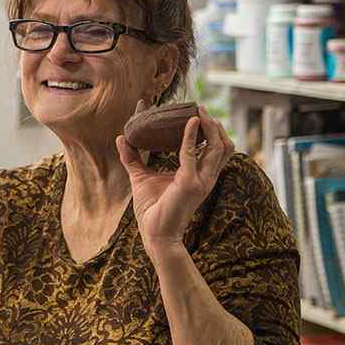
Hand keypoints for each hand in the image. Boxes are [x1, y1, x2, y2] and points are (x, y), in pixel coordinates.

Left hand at [115, 101, 233, 259]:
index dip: (210, 130)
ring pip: (219, 147)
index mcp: (200, 176)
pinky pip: (193, 153)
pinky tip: (188, 122)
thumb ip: (133, 158)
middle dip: (215, 125)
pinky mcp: (189, 183)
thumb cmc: (151, 210)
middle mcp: (206, 177)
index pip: (214, 149)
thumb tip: (121, 137)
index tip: (196, 112)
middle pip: (224, 146)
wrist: (155, 234)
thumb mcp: (141, 177)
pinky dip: (191, 136)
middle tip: (200, 109)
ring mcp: (201, 181)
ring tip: (198, 112)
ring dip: (210, 127)